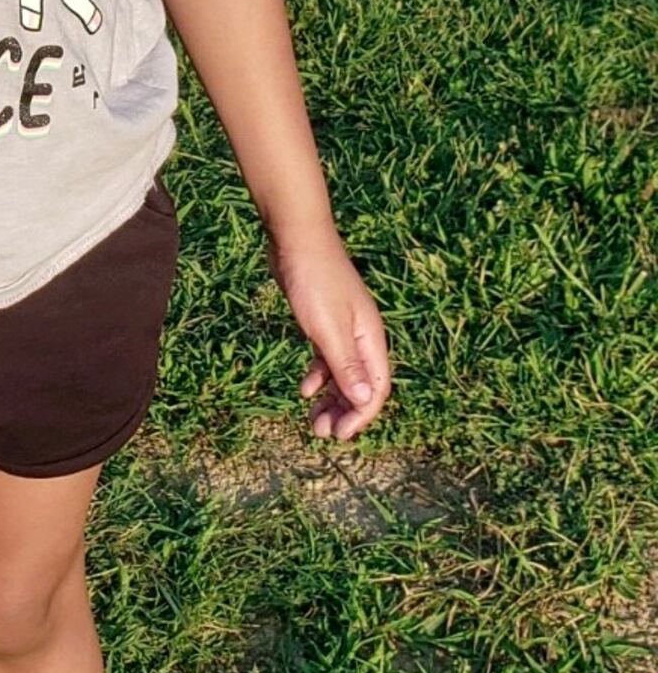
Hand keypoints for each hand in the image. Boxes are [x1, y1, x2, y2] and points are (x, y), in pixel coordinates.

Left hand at [267, 221, 391, 440]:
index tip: (339, 434)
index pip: (375, 388)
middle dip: (344, 412)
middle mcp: (362, 336)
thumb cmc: (314, 280)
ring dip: (331, 399)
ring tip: (312, 419)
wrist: (297, 238)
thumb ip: (346, 363)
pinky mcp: (325, 322)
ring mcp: (344, 329)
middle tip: (320, 432)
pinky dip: (319, 376)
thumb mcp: (327, 327)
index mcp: (370, 339)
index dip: (360, 415)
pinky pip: (328, 359)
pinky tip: (305, 389)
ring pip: (343, 375)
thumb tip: (364, 400)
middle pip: (360, 385)